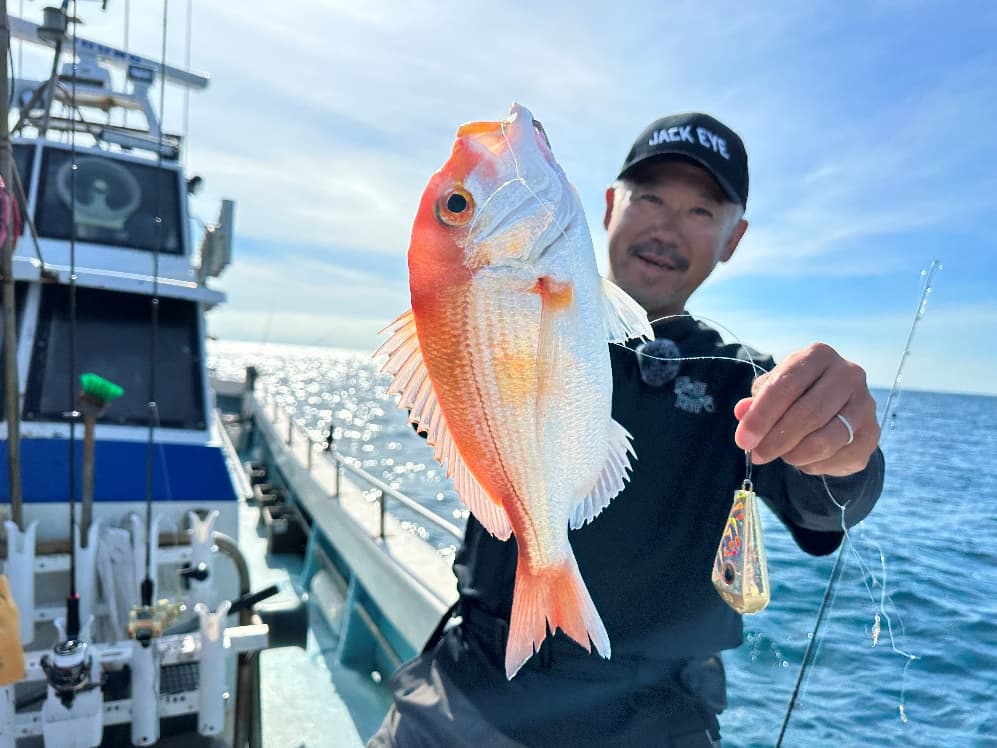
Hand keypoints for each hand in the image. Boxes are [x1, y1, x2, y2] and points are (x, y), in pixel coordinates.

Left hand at [732, 343, 879, 476]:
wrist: (836, 405)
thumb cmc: (796, 392)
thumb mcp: (773, 389)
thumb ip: (757, 401)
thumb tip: (742, 411)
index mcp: (819, 355)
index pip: (786, 386)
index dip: (761, 416)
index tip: (743, 440)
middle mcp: (849, 374)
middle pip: (808, 414)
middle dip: (776, 440)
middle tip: (757, 455)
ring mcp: (865, 404)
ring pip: (825, 440)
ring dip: (795, 454)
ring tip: (780, 456)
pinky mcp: (872, 433)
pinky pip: (839, 457)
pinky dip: (814, 465)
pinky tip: (803, 459)